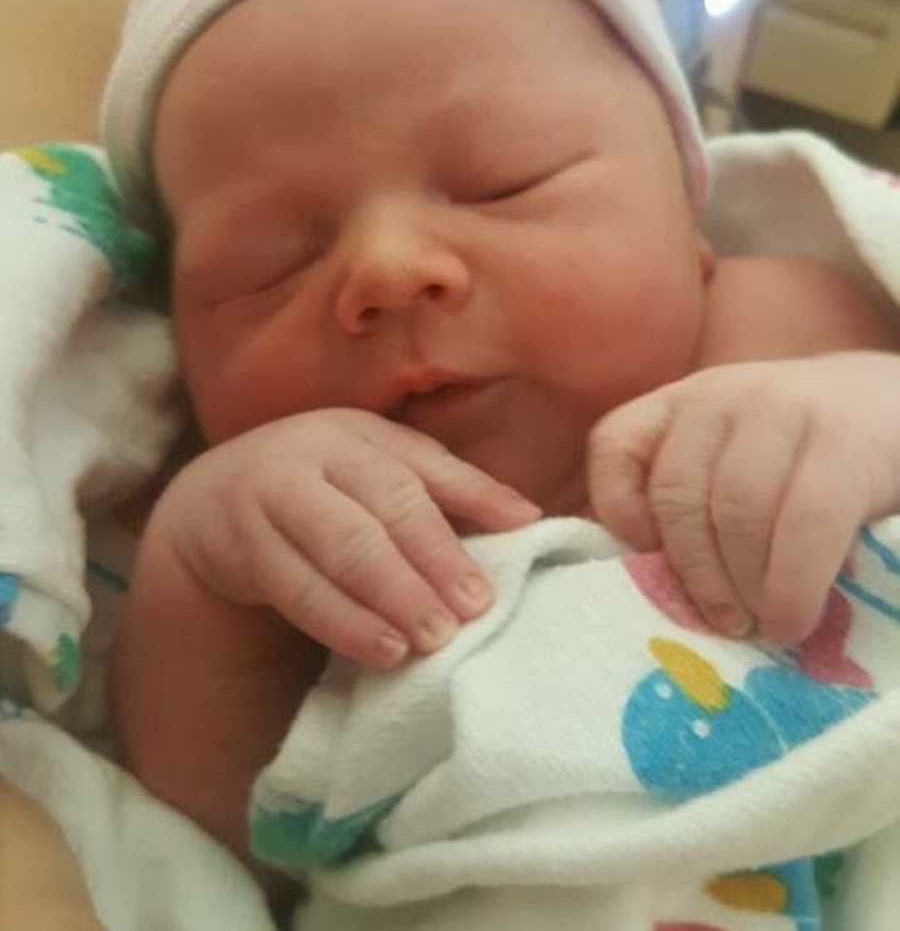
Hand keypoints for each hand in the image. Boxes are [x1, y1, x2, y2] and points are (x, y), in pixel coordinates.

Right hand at [148, 408, 540, 666]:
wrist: (217, 504)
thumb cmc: (326, 496)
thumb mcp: (378, 482)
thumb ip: (448, 496)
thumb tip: (529, 517)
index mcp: (361, 432)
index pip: (424, 463)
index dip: (475, 496)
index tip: (522, 535)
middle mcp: (316, 449)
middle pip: (385, 501)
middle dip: (434, 557)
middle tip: (474, 609)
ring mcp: (273, 490)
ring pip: (341, 544)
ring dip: (392, 594)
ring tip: (434, 638)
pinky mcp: (240, 541)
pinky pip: (297, 586)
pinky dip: (344, 621)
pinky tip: (383, 649)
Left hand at [588, 352, 899, 643]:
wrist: (895, 411)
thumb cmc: (799, 456)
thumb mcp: (729, 456)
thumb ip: (687, 496)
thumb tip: (641, 579)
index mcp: (682, 403)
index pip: (613, 444)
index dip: (615, 509)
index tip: (645, 558)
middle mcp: (720, 395)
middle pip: (678, 495)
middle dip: (695, 575)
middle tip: (723, 622)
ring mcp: (782, 409)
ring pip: (737, 513)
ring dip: (745, 588)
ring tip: (763, 624)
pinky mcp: (842, 441)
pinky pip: (803, 526)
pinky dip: (792, 588)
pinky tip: (794, 618)